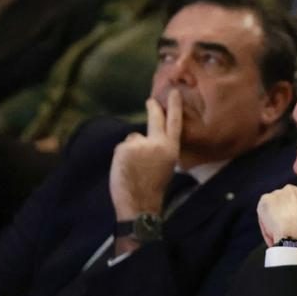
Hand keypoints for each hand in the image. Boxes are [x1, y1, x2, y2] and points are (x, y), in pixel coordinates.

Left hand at [110, 92, 182, 219]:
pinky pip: (123, 146)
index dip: (174, 107)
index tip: (174, 93)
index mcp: (171, 149)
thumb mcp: (165, 165)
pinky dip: (122, 156)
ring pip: (134, 138)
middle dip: (153, 108)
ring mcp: (140, 144)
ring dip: (132, 149)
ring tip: (134, 167)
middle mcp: (157, 143)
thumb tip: (145, 137)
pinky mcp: (124, 148)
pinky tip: (126, 168)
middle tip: (150, 100)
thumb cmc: (153, 187)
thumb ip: (158, 148)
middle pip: (154, 119)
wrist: (140, 202)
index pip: (174, 124)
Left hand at [257, 184, 296, 245]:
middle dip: (290, 210)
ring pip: (276, 206)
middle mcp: (289, 188)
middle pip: (289, 200)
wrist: (296, 233)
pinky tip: (274, 231)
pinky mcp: (262, 203)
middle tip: (294, 226)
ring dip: (279, 215)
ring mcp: (274, 195)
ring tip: (283, 231)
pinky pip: (265, 212)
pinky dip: (267, 220)